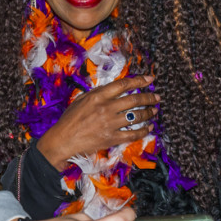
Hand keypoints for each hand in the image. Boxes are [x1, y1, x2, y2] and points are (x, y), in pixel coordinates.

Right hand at [36, 75, 158, 170]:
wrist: (63, 140)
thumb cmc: (70, 119)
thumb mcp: (81, 99)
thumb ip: (98, 93)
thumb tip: (114, 89)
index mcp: (98, 96)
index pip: (123, 85)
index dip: (139, 81)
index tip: (150, 80)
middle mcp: (106, 108)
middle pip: (134, 99)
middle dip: (149, 97)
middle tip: (157, 97)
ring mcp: (110, 123)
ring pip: (136, 116)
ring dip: (148, 113)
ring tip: (154, 111)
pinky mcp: (112, 138)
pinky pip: (133, 134)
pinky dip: (143, 130)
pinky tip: (149, 128)